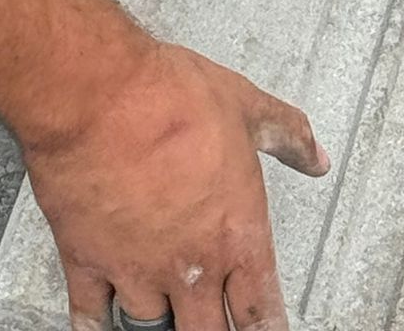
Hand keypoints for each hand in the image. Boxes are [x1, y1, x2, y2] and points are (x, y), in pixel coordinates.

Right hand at [25, 33, 327, 330]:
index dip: (266, 328)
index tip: (264, 329)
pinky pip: (92, 317)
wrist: (99, 95)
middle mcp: (190, 264)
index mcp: (235, 232)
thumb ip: (287, 134)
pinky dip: (97, 325)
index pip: (262, 310)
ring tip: (162, 319)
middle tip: (213, 323)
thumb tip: (314, 156)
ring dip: (160, 326)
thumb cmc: (168, 98)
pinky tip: (102, 324)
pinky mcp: (89, 263)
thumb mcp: (246, 105)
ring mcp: (138, 269)